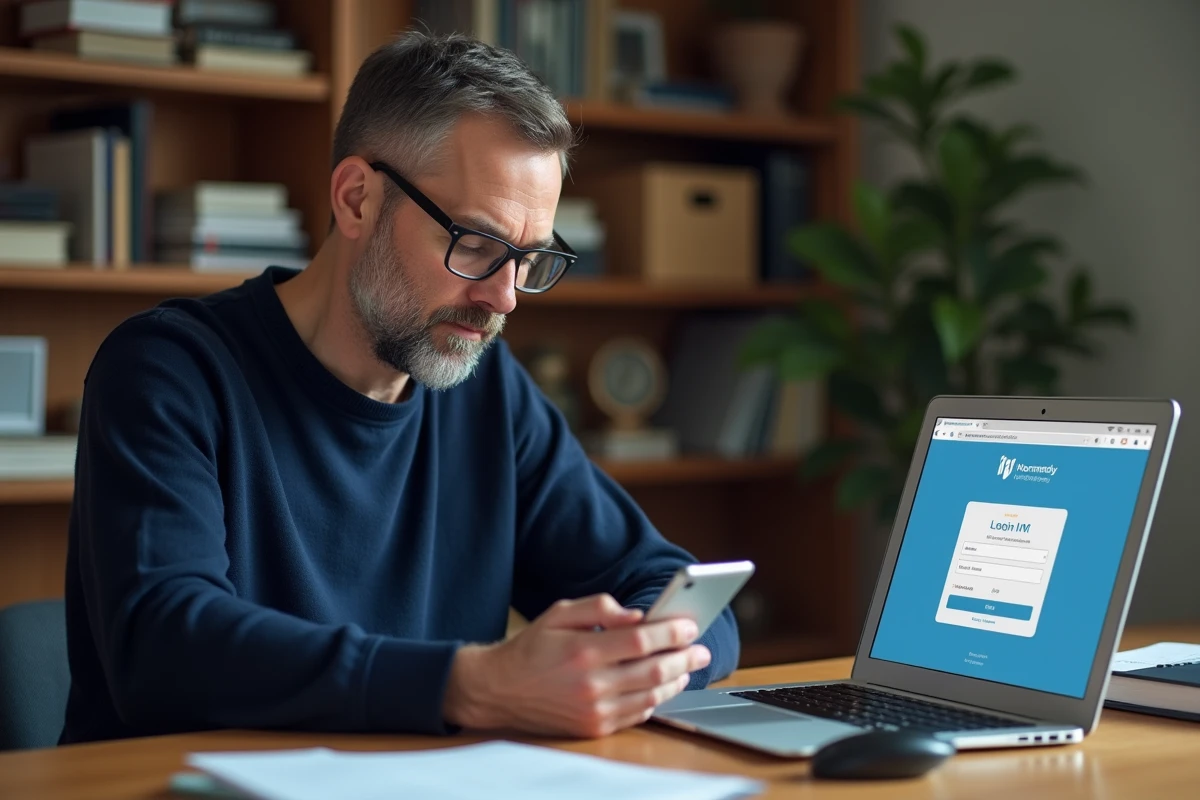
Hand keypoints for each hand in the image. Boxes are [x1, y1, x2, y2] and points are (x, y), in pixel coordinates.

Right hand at [443, 594, 710, 737]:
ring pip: (650, 696)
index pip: (641, 640)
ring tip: (688, 667)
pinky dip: (655, 700)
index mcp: (583, 650)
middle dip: (684, 658)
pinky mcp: (593, 728)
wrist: (499, 690)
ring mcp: (593, 710)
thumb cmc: (531, 648)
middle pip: (653, 671)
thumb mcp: (559, 613)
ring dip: (675, 681)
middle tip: (700, 649)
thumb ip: (599, 607)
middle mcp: (591, 684)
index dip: (671, 632)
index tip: (689, 625)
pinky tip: (663, 687)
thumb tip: (636, 615)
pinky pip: (636, 715)